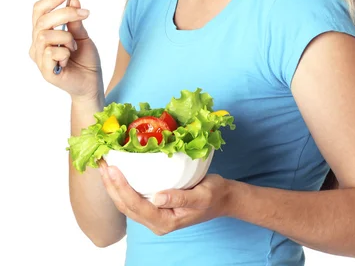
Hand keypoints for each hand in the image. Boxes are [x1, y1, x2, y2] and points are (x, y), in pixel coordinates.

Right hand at [29, 0, 102, 99]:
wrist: (92, 81)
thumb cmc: (85, 59)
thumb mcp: (83, 35)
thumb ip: (76, 21)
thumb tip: (72, 0)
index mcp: (43, 33)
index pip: (39, 11)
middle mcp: (37, 45)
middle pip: (42, 20)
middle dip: (65, 13)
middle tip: (84, 13)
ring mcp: (39, 58)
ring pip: (45, 35)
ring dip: (66, 37)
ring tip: (74, 46)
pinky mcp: (45, 71)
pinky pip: (51, 52)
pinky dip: (65, 52)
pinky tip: (70, 58)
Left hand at [98, 159, 232, 234]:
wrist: (221, 198)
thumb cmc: (213, 195)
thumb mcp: (201, 195)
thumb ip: (180, 197)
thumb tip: (157, 197)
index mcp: (165, 222)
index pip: (136, 205)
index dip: (122, 188)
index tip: (112, 169)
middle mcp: (155, 222)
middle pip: (125, 206)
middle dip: (110, 186)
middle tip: (101, 163)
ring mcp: (153, 216)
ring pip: (126, 204)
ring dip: (113, 186)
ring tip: (104, 166)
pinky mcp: (154, 207)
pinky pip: (133, 198)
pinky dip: (122, 185)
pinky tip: (117, 172)